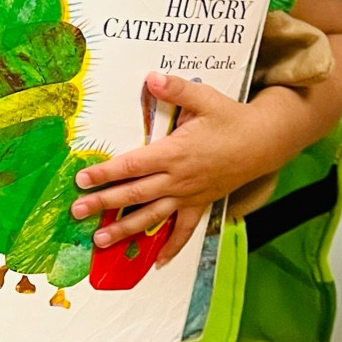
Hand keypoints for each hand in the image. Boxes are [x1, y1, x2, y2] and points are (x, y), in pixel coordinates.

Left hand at [71, 72, 284, 263]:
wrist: (264, 142)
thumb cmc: (230, 118)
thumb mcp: (204, 98)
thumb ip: (176, 89)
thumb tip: (151, 77)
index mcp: (174, 153)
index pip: (132, 165)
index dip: (106, 173)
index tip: (82, 180)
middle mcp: (178, 179)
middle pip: (134, 194)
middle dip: (103, 203)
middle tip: (77, 211)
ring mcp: (189, 195)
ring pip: (152, 216)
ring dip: (125, 230)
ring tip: (100, 240)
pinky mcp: (200, 204)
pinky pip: (184, 230)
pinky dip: (171, 248)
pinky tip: (156, 263)